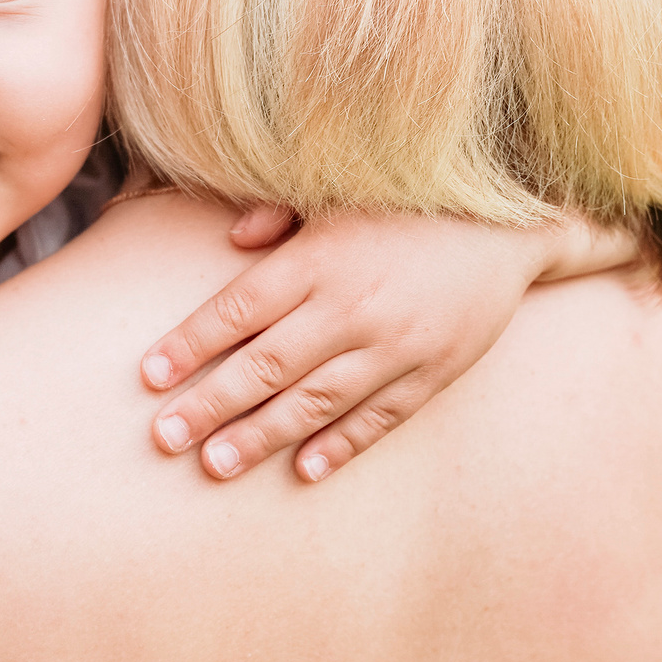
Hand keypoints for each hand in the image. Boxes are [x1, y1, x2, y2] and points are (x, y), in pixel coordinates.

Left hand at [138, 206, 612, 482]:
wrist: (513, 223)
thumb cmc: (413, 201)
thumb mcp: (342, 191)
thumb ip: (281, 213)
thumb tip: (230, 240)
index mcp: (321, 258)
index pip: (240, 309)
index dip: (191, 344)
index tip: (148, 377)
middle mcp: (352, 306)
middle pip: (265, 365)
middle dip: (209, 404)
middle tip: (162, 438)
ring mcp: (394, 345)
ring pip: (315, 401)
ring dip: (261, 436)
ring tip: (215, 465)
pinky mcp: (432, 371)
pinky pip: (377, 417)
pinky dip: (339, 445)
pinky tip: (302, 470)